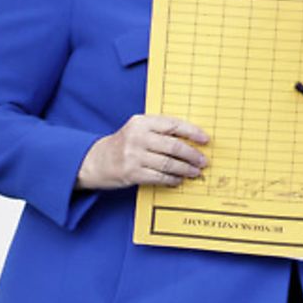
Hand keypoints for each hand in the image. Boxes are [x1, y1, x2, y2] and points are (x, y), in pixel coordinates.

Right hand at [78, 115, 209, 189]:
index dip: (192, 132)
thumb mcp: (138, 129)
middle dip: (192, 155)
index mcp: (141, 122)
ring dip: (185, 169)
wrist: (96, 161)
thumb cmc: (124, 144)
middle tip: (203, 161)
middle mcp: (137, 137)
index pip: (173, 125)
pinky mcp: (132, 173)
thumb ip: (160, 130)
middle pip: (174, 146)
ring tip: (194, 172)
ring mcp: (134, 156)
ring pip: (169, 164)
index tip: (205, 140)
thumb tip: (191, 140)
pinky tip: (179, 180)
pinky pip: (159, 177)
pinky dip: (172, 179)